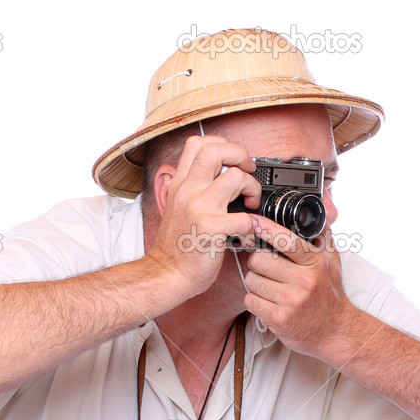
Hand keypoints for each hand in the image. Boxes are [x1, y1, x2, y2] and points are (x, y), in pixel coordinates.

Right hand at [144, 134, 262, 302]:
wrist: (167, 275)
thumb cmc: (176, 247)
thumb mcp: (176, 208)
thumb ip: (191, 189)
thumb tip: (211, 177)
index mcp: (181, 184)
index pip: (199, 144)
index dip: (223, 145)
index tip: (234, 161)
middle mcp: (188, 191)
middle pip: (215, 150)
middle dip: (240, 155)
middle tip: (248, 173)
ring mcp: (199, 208)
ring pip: (235, 177)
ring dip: (252, 188)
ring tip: (250, 204)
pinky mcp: (211, 229)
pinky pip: (244, 217)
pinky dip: (252, 225)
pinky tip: (247, 233)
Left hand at [242, 217, 358, 360]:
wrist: (336, 332)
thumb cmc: (330, 295)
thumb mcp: (332, 263)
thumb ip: (323, 237)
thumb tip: (318, 210)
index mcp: (315, 263)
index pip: (285, 240)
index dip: (265, 229)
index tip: (254, 222)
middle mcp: (304, 281)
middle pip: (258, 260)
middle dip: (258, 264)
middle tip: (267, 270)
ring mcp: (291, 301)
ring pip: (251, 281)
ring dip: (256, 284)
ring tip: (270, 289)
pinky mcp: (279, 319)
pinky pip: (251, 301)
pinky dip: (255, 301)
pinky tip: (268, 303)